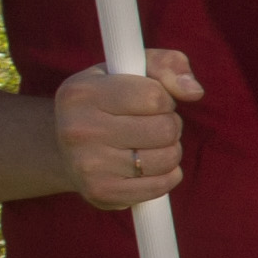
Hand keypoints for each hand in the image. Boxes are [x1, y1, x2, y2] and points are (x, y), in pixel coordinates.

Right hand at [54, 53, 199, 208]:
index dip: (164, 99)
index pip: (155, 96)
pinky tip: (151, 167)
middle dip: (170, 125)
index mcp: (82, 93)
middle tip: (153, 125)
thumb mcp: (128, 68)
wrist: (63, 149)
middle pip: (165, 129)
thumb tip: (194, 91)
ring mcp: (87, 165)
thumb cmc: (107, 101)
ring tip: (150, 144)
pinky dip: (167, 176)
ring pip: (167, 158)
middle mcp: (79, 129)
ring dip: (170, 150)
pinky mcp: (101, 192)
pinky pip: (160, 186)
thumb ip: (166, 65)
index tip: (151, 101)